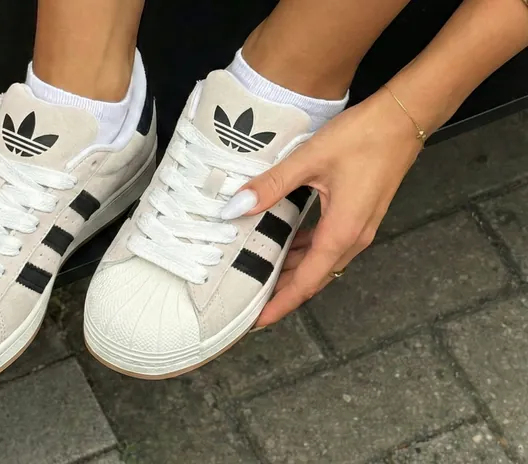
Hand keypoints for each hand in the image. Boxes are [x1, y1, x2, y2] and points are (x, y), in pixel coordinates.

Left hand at [236, 90, 423, 326]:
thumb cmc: (361, 137)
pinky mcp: (360, 215)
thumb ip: (271, 186)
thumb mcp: (308, 160)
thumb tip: (234, 208)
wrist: (404, 117)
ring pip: (321, 261)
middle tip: (251, 301)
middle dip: (283, 292)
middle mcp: (354, 237)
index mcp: (342, 232)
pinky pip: (328, 244)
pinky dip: (305, 252)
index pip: (307, 281)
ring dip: (294, 271)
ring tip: (261, 277)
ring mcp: (360, 227)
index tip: (258, 322)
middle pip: (314, 277)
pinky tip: (285, 245)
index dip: (282, 303)